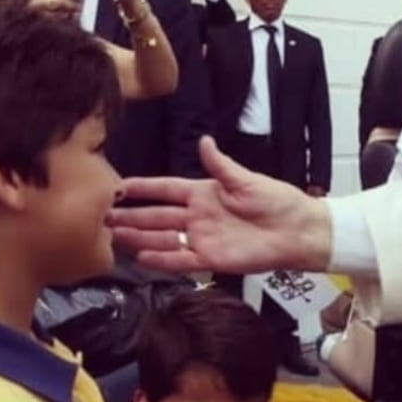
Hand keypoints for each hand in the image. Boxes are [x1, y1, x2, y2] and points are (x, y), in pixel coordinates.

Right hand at [108, 136, 332, 273]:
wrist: (297, 230)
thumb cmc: (276, 201)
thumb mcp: (246, 179)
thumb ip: (220, 165)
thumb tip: (203, 141)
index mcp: (204, 192)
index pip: (165, 189)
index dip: (143, 187)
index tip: (119, 185)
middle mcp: (198, 215)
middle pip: (157, 215)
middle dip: (130, 215)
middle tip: (104, 216)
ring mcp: (202, 238)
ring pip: (162, 238)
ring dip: (139, 237)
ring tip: (114, 237)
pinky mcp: (211, 259)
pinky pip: (181, 260)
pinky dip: (161, 259)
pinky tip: (141, 257)